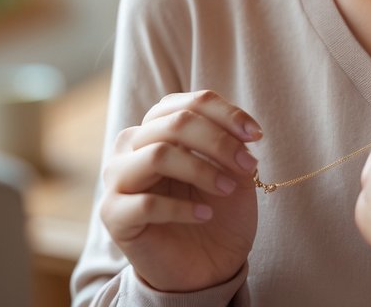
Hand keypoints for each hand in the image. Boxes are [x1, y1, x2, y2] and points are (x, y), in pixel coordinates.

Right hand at [99, 90, 262, 292]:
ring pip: (158, 154)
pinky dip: (182, 207)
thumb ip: (231, 147)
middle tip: (248, 165)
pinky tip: (205, 215)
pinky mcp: (114, 214)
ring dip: (201, 169)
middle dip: (218, 141)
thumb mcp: (232, 174)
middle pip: (174, 123)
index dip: (226, 114)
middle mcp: (131, 146)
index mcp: (157, 127)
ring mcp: (118, 178)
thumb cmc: (215, 212)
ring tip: (228, 189)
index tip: (257, 135)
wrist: (204, 267)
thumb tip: (242, 131)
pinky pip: (147, 202)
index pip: (188, 103)